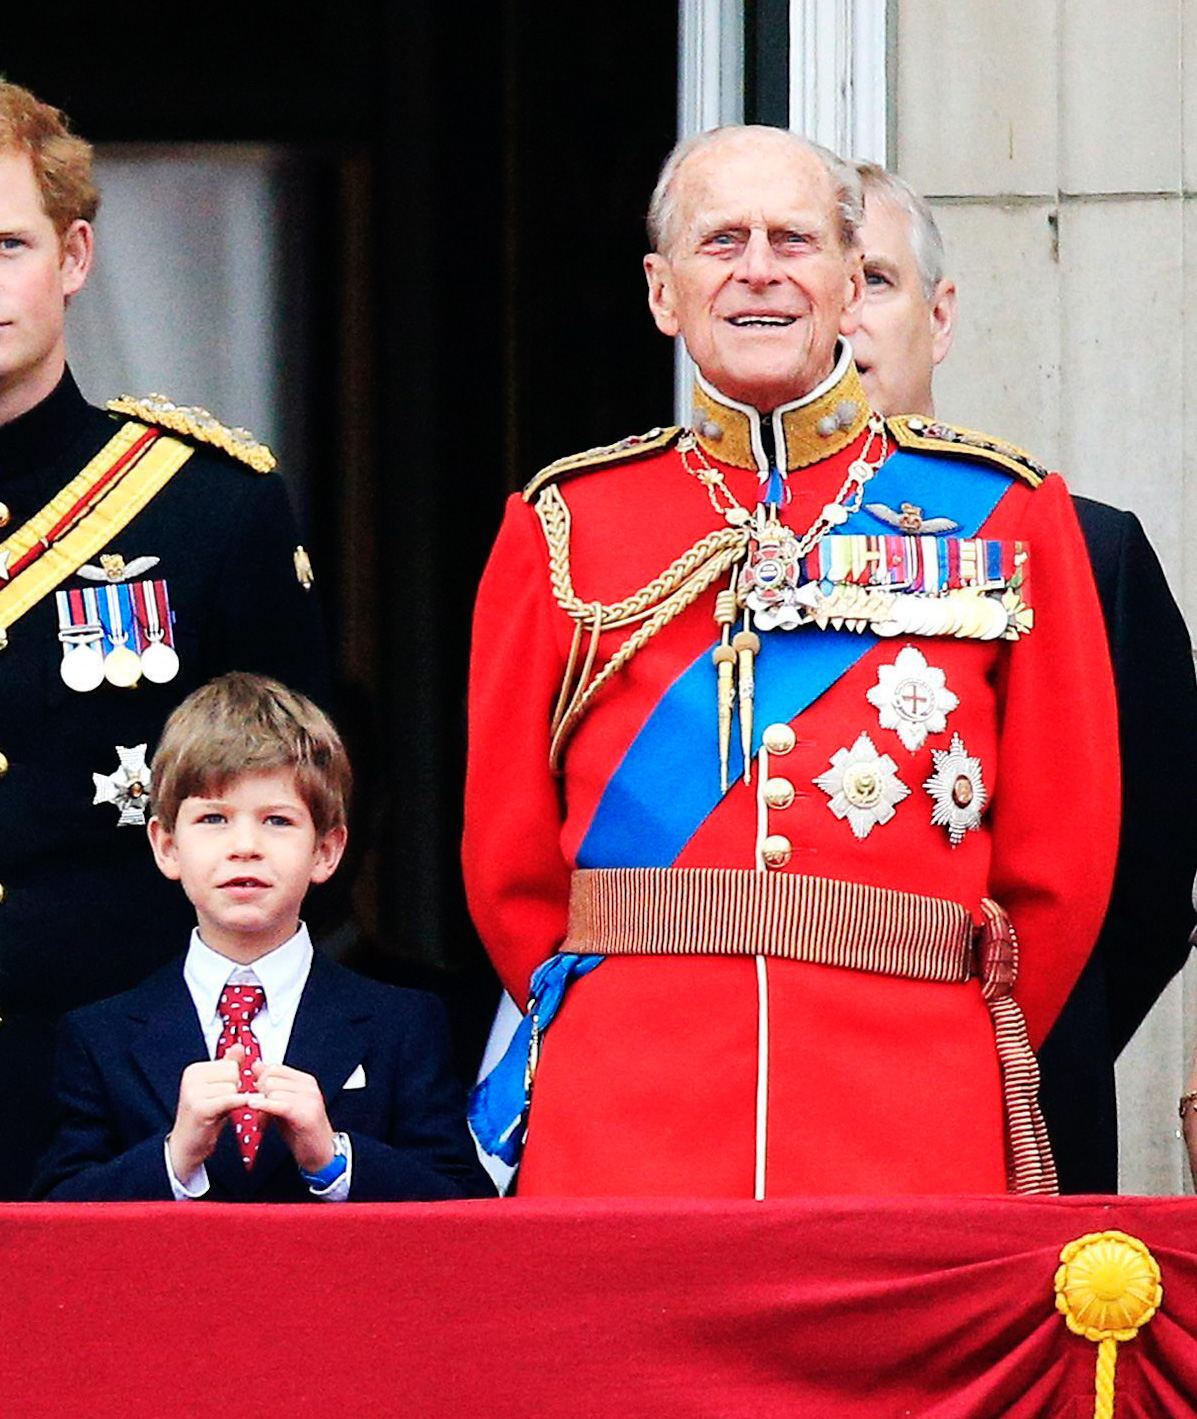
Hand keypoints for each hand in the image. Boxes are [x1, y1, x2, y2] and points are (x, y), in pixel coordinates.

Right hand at [169, 1045, 249, 1178]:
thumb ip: (228, 1066)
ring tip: (219, 1111)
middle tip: (220, 1105)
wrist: (186, 1146)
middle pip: (233, 1074)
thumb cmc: (204, 1116)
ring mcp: (194, 1093)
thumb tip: (239, 1046)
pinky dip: (243, 1102)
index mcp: (193, 1070)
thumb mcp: (216, 1087)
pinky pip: (231, 1099)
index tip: (220, 1095)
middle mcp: (191, 1078)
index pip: (230, 1065)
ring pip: (233, 1088)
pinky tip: (249, 1105)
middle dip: (233, 1090)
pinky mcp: (201, 1108)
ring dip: (233, 1101)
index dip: (232, 1082)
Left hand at [247, 1061, 334, 1174]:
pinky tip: (261, 1118)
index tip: (260, 1097)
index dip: (261, 1083)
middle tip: (261, 1113)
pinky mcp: (305, 1114)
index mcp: (304, 1081)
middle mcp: (308, 1087)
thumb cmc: (302, 1131)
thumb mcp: (283, 1103)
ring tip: (265, 1123)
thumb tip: (256, 1065)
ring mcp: (309, 1099)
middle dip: (260, 1095)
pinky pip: (279, 1104)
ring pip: (272, 1092)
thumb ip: (271, 1084)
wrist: (321, 1153)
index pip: (274, 1068)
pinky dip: (265, 1108)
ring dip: (262, 1109)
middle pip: (270, 1079)